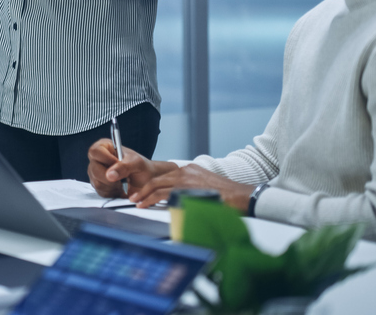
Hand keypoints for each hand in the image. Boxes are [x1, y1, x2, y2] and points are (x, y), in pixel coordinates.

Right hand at [87, 139, 170, 198]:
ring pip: (97, 182)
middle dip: (110, 177)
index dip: (105, 159)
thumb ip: (124, 167)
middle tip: (123, 177)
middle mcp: (97, 159)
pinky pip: (101, 192)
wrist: (146, 182)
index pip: (95, 151)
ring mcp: (95, 173)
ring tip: (123, 183)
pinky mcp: (98, 185)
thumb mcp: (136, 163)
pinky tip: (120, 188)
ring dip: (112, 186)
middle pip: (94, 169)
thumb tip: (109, 175)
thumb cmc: (141, 168)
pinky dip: (112, 193)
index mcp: (104, 147)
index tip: (118, 164)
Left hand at [127, 163, 256, 211]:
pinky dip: (152, 199)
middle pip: (158, 179)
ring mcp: (186, 179)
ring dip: (144, 194)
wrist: (241, 196)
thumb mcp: (205, 187)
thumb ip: (191, 189)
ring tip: (136, 202)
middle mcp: (185, 172)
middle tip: (134, 196)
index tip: (144, 191)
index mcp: (190, 170)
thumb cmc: (227, 196)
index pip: (165, 176)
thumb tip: (178, 199)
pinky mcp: (187, 189)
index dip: (152, 184)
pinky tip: (145, 204)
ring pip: (157, 185)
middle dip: (143, 189)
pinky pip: (164, 194)